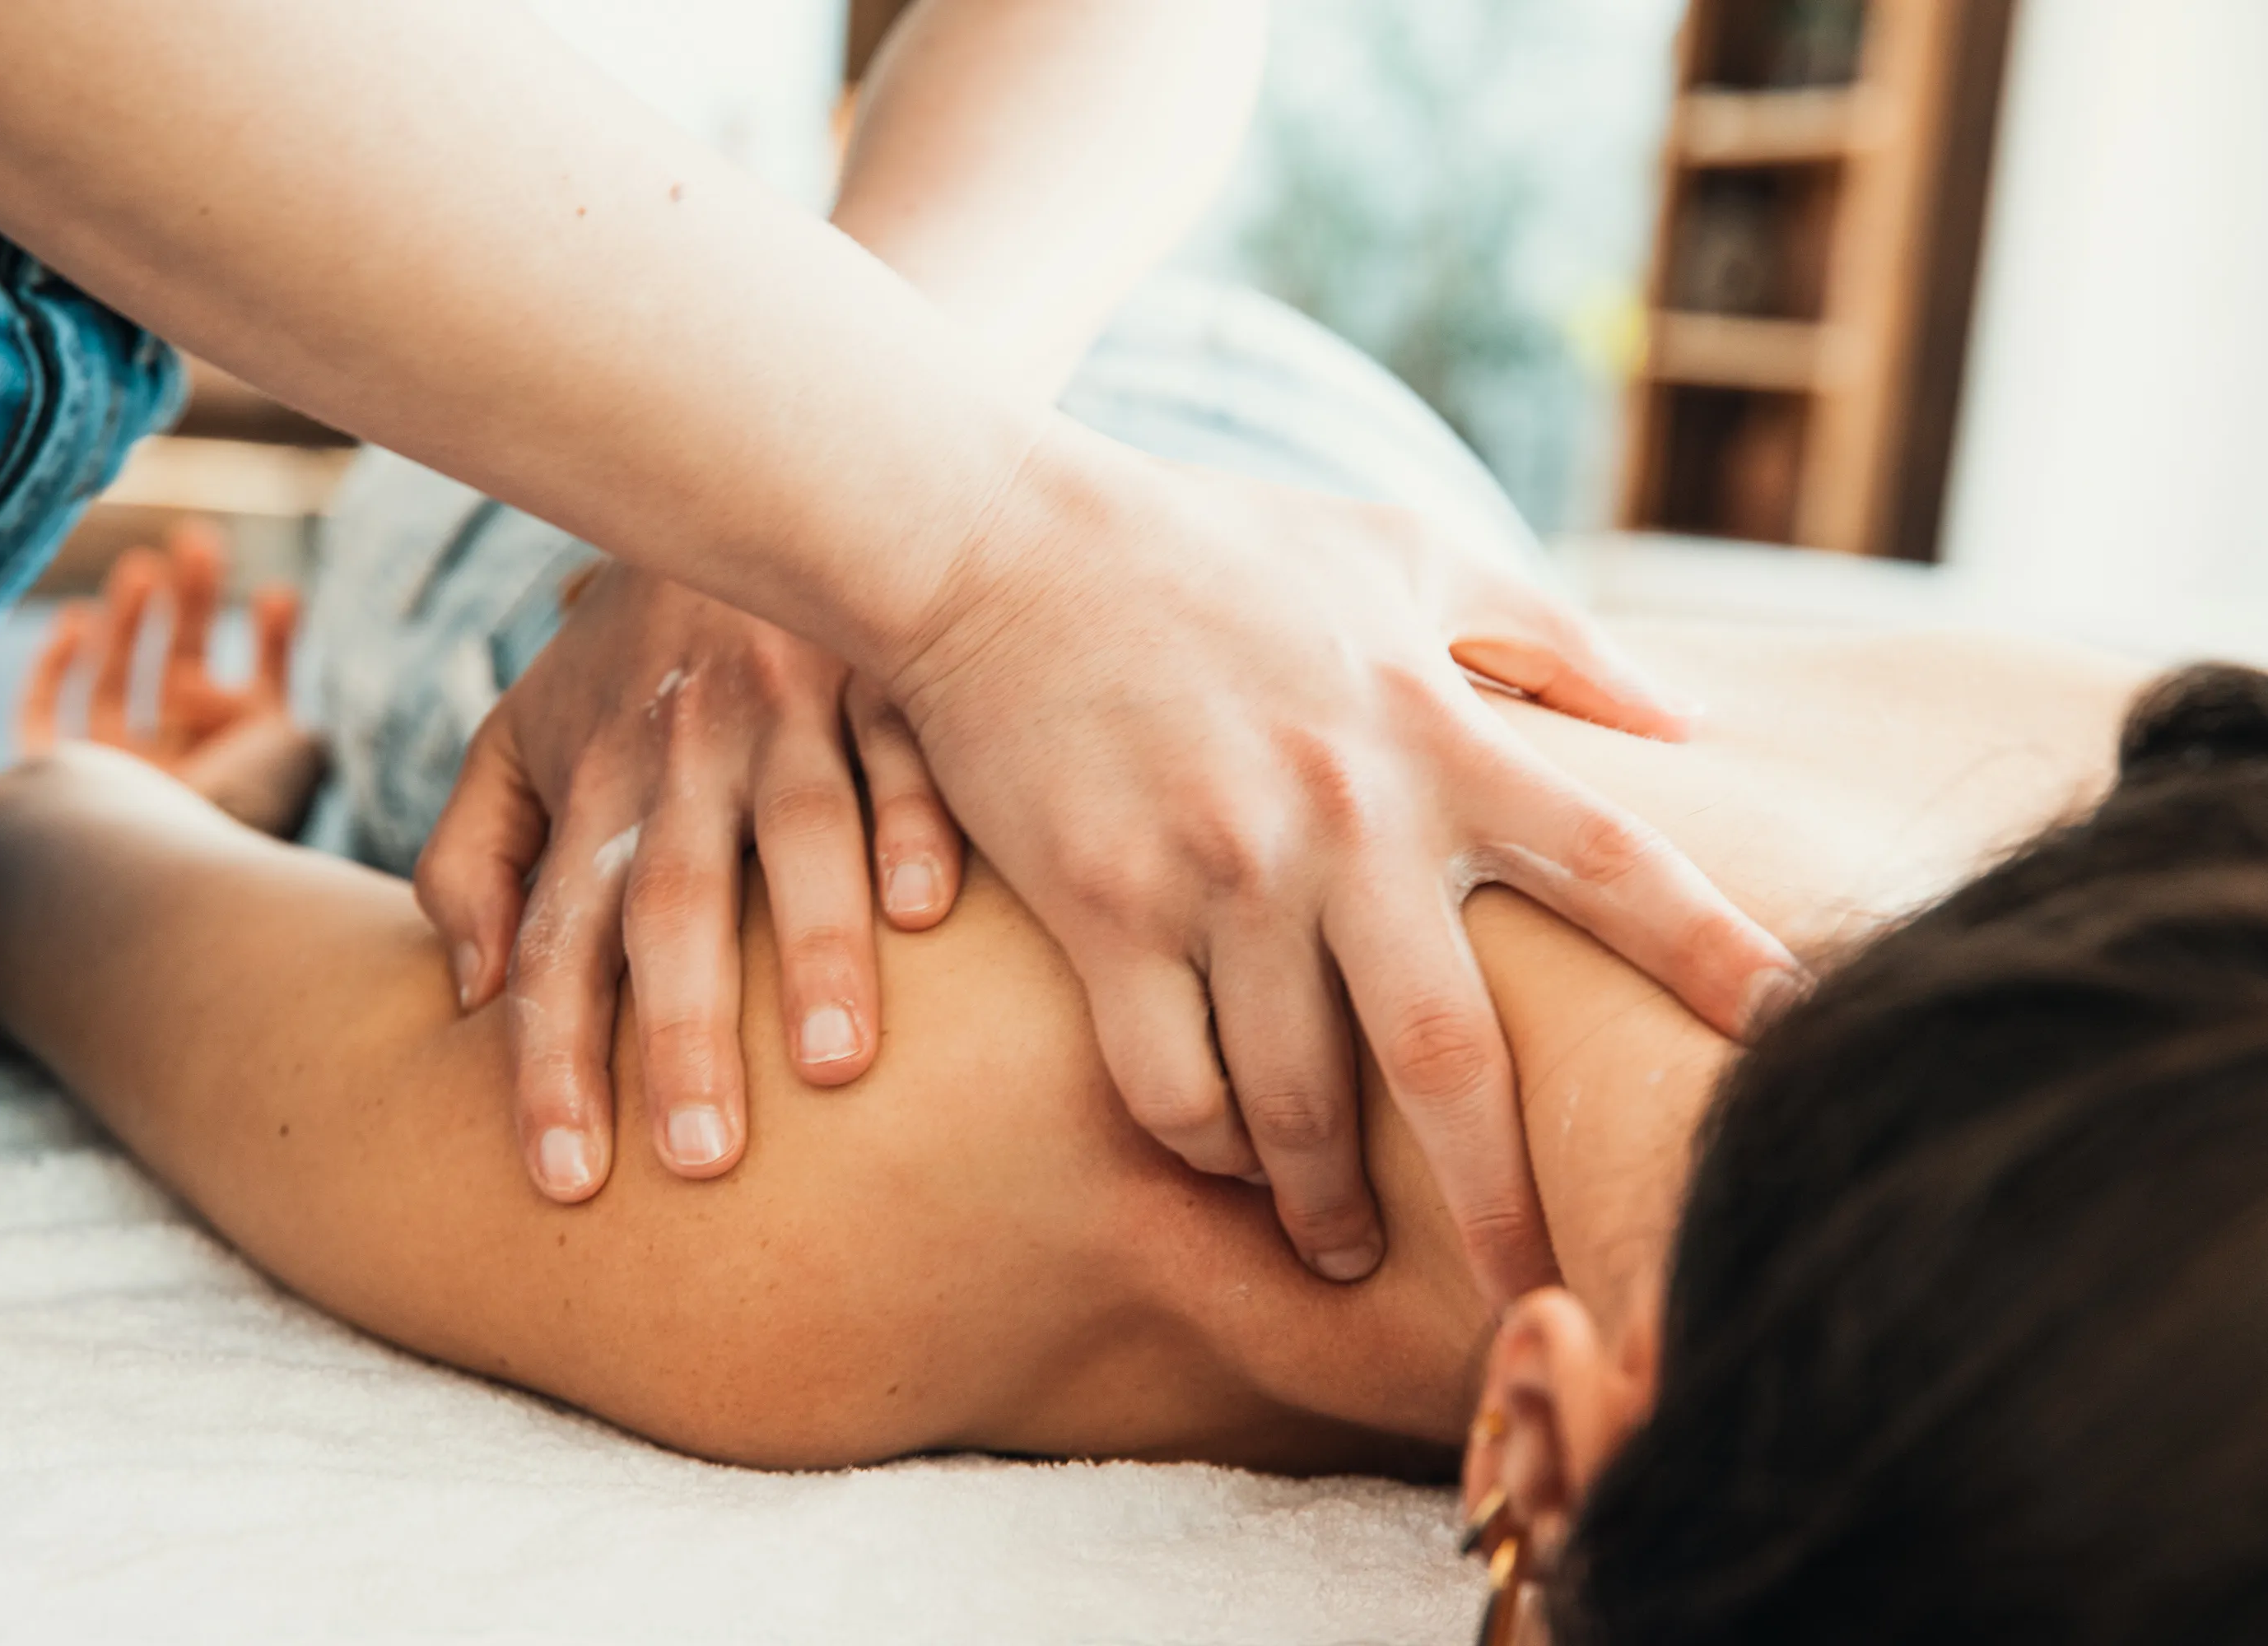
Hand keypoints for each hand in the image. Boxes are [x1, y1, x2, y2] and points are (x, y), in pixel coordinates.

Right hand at [21, 524, 319, 836]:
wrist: (153, 869)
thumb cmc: (236, 810)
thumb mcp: (295, 749)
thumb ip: (281, 706)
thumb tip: (248, 689)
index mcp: (246, 782)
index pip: (261, 703)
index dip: (272, 646)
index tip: (280, 594)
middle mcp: (181, 784)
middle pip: (186, 679)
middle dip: (195, 607)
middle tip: (200, 540)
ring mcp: (115, 786)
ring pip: (117, 690)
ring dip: (133, 622)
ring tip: (147, 564)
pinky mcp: (50, 785)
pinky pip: (43, 721)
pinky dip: (55, 669)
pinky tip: (77, 619)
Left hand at [416, 564, 963, 1199]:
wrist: (738, 479)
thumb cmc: (632, 653)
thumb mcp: (520, 735)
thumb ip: (471, 857)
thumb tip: (462, 995)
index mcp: (593, 783)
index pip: (554, 944)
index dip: (549, 1065)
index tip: (563, 1184)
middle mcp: (681, 750)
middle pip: (670, 905)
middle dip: (679, 1033)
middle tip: (700, 1163)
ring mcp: (787, 702)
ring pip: (795, 831)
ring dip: (814, 946)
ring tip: (833, 1068)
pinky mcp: (883, 666)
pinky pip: (903, 746)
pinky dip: (917, 819)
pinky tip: (931, 910)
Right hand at [884, 427, 1800, 1300]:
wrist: (1000, 547)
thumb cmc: (1213, 548)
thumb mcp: (1401, 552)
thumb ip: (1549, 636)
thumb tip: (1687, 719)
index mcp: (1434, 733)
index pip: (1614, 865)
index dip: (1715, 957)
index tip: (1797, 1039)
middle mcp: (1345, 818)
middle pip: (1452, 1054)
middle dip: (1499, 1200)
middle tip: (1533, 1296)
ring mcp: (1221, 872)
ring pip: (1296, 1098)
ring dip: (1323, 1199)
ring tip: (1335, 1245)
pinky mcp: (1106, 909)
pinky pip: (1169, 1080)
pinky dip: (1201, 1142)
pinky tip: (1217, 1159)